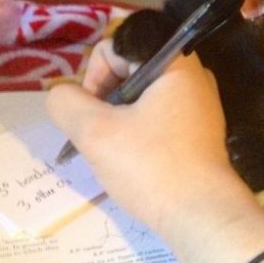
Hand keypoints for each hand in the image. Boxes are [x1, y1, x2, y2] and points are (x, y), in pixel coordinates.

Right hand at [46, 40, 237, 236]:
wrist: (202, 217)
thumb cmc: (152, 167)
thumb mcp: (95, 132)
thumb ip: (66, 103)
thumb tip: (62, 94)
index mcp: (175, 64)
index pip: (117, 45)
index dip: (94, 74)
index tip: (93, 111)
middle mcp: (192, 76)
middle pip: (129, 67)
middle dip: (104, 96)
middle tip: (99, 132)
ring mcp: (198, 104)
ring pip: (140, 94)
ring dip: (117, 115)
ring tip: (114, 147)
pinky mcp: (197, 129)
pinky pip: (156, 113)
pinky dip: (136, 127)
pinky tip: (132, 155)